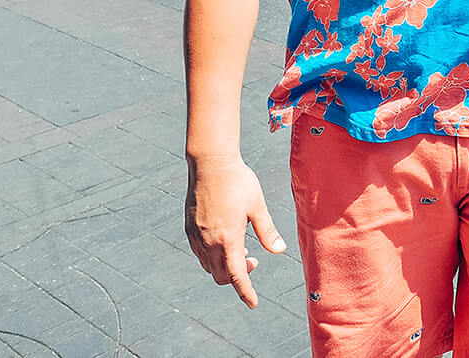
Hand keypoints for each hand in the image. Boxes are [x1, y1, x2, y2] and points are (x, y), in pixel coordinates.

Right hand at [184, 155, 285, 307]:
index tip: (253, 303)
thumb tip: (279, 251)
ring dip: (224, 266)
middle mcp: (209, 242)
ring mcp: (196, 236)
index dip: (245, 291)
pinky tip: (225, 241)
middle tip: (253, 262)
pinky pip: (199, 253)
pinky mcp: (189, 228)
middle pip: (220, 275)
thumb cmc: (238, 182)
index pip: (236, 276)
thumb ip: (267, 231)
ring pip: (208, 265)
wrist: (210, 164)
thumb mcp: (258, 207)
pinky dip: (212, 256)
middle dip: (236, 276)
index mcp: (228, 239)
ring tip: (241, 249)